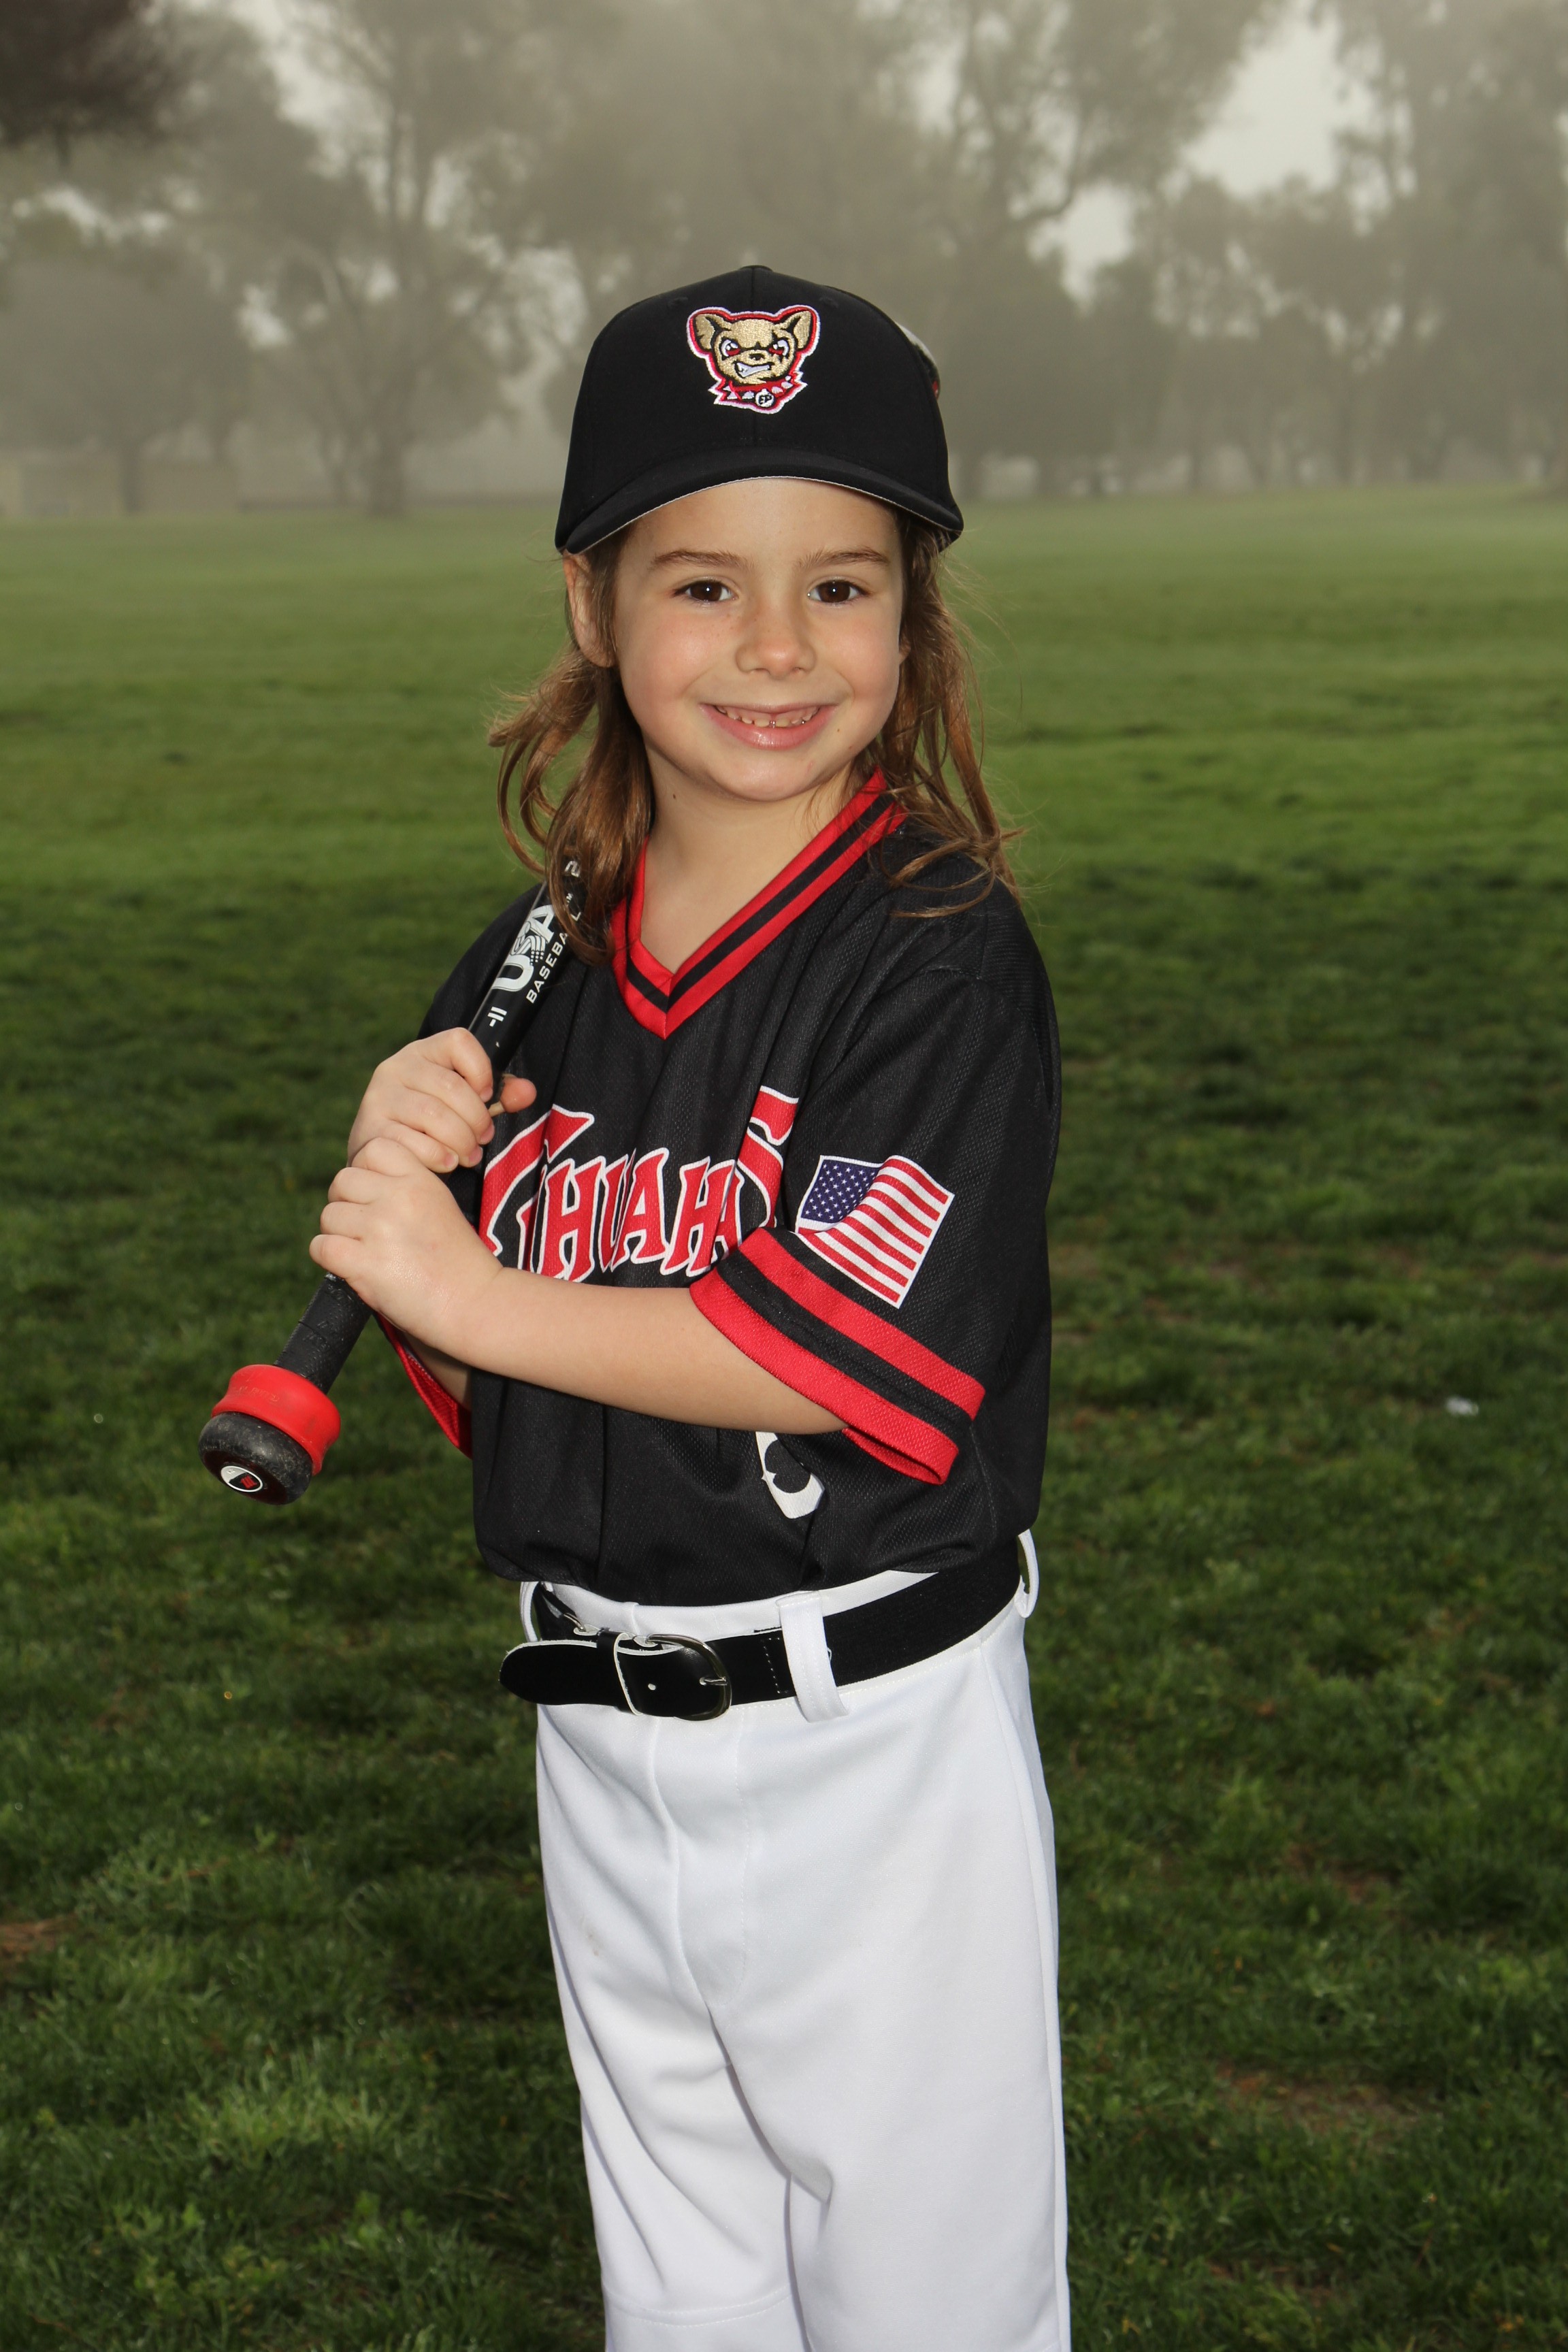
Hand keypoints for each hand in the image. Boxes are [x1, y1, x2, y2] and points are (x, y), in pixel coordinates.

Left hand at [310, 1135, 506, 1353]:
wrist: (474, 1302)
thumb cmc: (457, 1261)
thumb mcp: (440, 1206)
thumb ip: (404, 1189)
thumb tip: (358, 1187)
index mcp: (420, 1180)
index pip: (373, 1149)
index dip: (366, 1172)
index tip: (376, 1196)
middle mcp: (398, 1197)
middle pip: (342, 1181)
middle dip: (346, 1203)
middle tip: (363, 1228)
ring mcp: (380, 1229)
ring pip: (329, 1215)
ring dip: (338, 1234)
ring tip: (363, 1251)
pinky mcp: (365, 1263)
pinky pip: (321, 1247)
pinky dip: (330, 1258)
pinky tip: (352, 1267)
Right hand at [346, 1028, 535, 1173]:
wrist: (384, 1155)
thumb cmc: (432, 1124)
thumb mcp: (466, 1103)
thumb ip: (500, 1096)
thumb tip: (527, 1092)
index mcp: (422, 1052)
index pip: (459, 1041)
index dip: (482, 1069)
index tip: (487, 1096)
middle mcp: (396, 1068)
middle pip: (451, 1086)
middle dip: (477, 1119)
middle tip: (483, 1138)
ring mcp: (379, 1098)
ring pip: (434, 1116)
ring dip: (461, 1141)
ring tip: (469, 1154)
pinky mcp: (370, 1130)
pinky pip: (414, 1143)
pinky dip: (439, 1157)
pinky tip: (448, 1162)